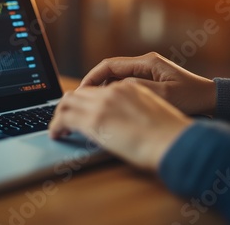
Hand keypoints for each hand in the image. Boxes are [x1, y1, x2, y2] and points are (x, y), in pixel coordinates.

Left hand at [49, 83, 192, 170]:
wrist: (173, 142)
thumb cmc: (170, 135)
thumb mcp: (153, 113)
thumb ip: (136, 110)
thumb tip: (127, 123)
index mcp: (129, 88)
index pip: (98, 88)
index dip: (86, 99)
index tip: (80, 110)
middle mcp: (113, 91)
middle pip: (79, 92)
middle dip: (69, 105)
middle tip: (64, 119)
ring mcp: (102, 104)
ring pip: (68, 101)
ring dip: (59, 113)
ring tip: (57, 127)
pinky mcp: (93, 120)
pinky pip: (64, 117)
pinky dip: (56, 125)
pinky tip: (56, 134)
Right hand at [79, 52, 215, 116]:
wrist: (213, 99)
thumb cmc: (192, 98)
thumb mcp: (164, 95)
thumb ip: (137, 89)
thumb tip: (113, 88)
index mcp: (147, 62)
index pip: (109, 65)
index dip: (92, 77)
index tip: (81, 92)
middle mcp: (144, 63)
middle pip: (110, 70)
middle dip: (94, 83)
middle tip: (82, 100)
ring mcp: (147, 71)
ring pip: (116, 77)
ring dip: (103, 89)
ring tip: (93, 105)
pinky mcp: (150, 80)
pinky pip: (125, 84)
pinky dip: (115, 93)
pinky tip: (111, 106)